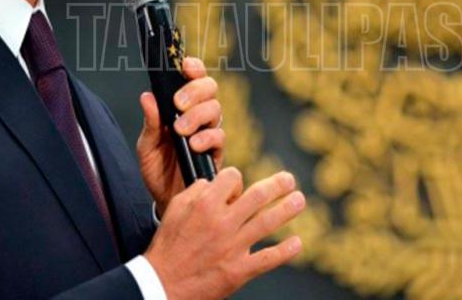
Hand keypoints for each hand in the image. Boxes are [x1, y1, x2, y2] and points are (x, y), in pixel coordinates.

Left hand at [137, 56, 224, 215]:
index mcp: (182, 107)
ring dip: (198, 115)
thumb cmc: (158, 169)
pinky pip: (219, 136)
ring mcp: (209, 132)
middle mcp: (199, 115)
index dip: (194, 67)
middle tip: (179, 103)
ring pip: (216, 110)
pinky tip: (193, 144)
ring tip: (181, 129)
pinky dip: (206, 137)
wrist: (167, 200)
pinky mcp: (216, 152)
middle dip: (195, 90)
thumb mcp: (147, 146)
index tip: (186, 66)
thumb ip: (150, 123)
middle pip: (210, 88)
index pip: (193, 78)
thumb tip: (147, 97)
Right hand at [144, 167, 304, 299]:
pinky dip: (286, 251)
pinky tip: (297, 243)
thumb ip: (196, 191)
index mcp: (205, 205)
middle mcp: (222, 222)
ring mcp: (232, 247)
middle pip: (258, 196)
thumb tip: (213, 182)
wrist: (162, 284)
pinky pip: (268, 258)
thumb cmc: (167, 246)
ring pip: (268, 222)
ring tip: (299, 200)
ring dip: (288, 209)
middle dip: (278, 184)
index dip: (236, 178)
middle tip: (289, 179)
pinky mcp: (238, 270)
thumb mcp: (175, 209)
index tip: (238, 185)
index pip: (232, 177)